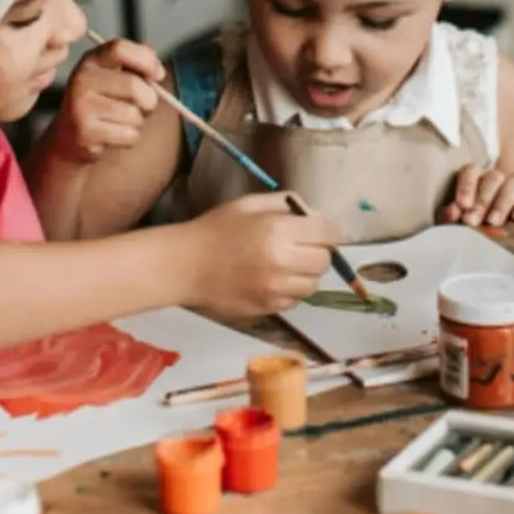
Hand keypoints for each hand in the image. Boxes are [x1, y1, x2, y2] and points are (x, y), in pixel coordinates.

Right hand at [51, 39, 165, 163]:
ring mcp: (82, 106)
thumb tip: (157, 71)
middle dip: (149, 100)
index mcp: (92, 60)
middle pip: (133, 86)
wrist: (69, 136)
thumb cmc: (101, 103)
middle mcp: (82, 80)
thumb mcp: (113, 76)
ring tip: (121, 121)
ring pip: (133, 115)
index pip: (120, 49)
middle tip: (145, 106)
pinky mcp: (86, 132)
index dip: (147, 60)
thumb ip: (136, 65)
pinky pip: (129, 135)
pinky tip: (115, 135)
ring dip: (137, 122)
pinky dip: (130, 138)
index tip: (158, 75)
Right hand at [182, 192, 339, 316]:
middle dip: (317, 252)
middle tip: (300, 249)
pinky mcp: (269, 308)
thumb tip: (314, 215)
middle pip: (324, 261)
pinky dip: (291, 291)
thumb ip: (285, 205)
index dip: (325, 231)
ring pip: (313, 284)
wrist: (184, 266)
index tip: (316, 232)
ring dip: (306, 274)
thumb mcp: (249, 205)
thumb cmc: (215, 230)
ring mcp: (276, 289)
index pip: (328, 233)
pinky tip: (272, 281)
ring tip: (286, 266)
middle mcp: (283, 261)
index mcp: (280, 230)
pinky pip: (296, 301)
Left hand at [439, 164, 513, 226]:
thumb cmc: (482, 224)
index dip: (466, 186)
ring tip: (493, 221)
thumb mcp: (465, 220)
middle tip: (472, 220)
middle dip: (481, 201)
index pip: (472, 171)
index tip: (461, 205)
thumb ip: (456, 215)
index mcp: (478, 180)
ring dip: (502, 203)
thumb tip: (451, 213)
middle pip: (492, 178)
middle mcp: (499, 178)